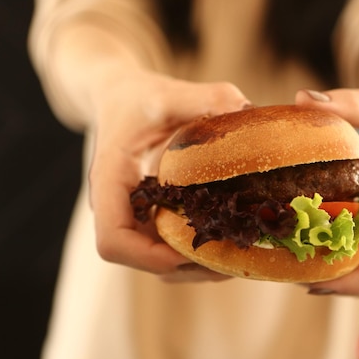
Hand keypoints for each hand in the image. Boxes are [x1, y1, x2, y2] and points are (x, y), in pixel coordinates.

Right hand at [88, 68, 249, 280]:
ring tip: (237, 254)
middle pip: (140, 261)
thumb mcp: (171, 92)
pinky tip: (229, 240)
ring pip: (155, 262)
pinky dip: (195, 254)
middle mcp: (116, 207)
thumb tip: (249, 110)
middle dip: (187, 267)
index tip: (193, 250)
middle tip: (234, 258)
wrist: (119, 99)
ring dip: (195, 266)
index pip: (113, 240)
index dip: (150, 257)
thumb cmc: (139, 97)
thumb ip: (208, 97)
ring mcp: (131, 216)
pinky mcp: (147, 217)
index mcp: (110, 180)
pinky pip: (165, 248)